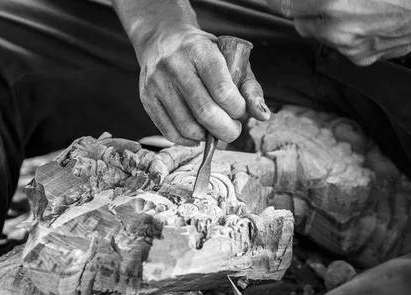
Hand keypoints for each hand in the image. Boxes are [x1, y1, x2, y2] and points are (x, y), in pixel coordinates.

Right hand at [136, 24, 269, 145]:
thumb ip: (249, 88)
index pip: (223, 91)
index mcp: (200, 52)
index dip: (237, 109)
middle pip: (206, 113)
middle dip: (227, 130)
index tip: (240, 110)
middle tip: (233, 130)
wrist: (163, 39)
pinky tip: (198, 132)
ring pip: (188, 127)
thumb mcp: (231, 60)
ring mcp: (158, 84)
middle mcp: (175, 66)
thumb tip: (263, 116)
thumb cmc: (204, 54)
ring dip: (208, 137)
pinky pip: (170, 133)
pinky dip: (189, 140)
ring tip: (214, 129)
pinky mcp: (147, 99)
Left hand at [266, 0, 410, 65]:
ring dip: (322, 22)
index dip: (279, 1)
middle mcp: (338, 29)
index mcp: (333, 2)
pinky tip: (363, 20)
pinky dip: (343, 34)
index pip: (288, 5)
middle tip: (312, 1)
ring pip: (319, 35)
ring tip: (345, 7)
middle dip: (301, 10)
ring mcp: (350, 48)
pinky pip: (340, 46)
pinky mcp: (363, 59)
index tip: (273, 0)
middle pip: (299, 23)